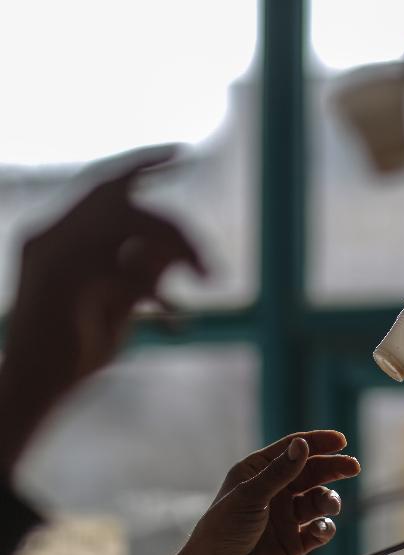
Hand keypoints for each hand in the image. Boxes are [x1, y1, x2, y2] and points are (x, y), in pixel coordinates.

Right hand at [0, 145, 204, 473]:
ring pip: (133, 228)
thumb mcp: (121, 302)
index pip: (104, 184)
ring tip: (203, 281)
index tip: (181, 151)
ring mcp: (51, 257)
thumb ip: (145, 272)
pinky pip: (128, 268)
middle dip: (177, 228)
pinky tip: (172, 313)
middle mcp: (48, 236)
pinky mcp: (63, 284)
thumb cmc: (76, 352)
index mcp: (55, 234)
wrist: (31, 391)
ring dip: (178, 253)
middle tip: (210, 267)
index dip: (142, 162)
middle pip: (128, 203)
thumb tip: (176, 255)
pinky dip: (157, 287)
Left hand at [158, 431, 360, 554]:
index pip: (293, 450)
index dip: (318, 443)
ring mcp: (286, 516)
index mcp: (259, 472)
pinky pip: (319, 530)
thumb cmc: (223, 530)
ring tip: (330, 505)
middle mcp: (275, 491)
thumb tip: (303, 445)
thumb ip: (280, 472)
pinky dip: (325, 528)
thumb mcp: (250, 495)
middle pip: (312, 473)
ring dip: (329, 500)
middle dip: (334, 469)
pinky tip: (320, 529)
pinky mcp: (294, 542)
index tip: (340, 441)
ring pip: (319, 500)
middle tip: (353, 467)